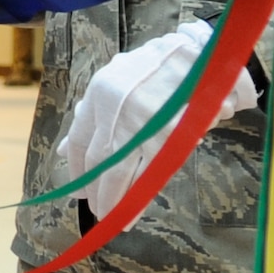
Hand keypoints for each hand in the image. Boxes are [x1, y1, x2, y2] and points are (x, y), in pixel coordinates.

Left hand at [59, 21, 259, 220]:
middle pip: (99, 160)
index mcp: (101, 91)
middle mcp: (116, 106)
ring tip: (115, 218)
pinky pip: (149, 171)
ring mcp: (143, 120)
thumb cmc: (162, 68)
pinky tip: (135, 208)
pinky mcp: (169, 134)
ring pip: (121, 170)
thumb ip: (93, 113)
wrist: (207, 54)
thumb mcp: (121, 80)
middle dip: (97, 190)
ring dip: (117, 199)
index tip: (79, 191)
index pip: (82, 139)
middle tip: (98, 210)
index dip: (79, 170)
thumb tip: (66, 150)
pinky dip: (141, 194)